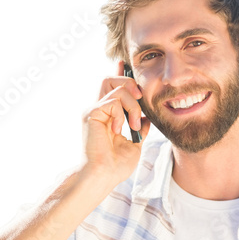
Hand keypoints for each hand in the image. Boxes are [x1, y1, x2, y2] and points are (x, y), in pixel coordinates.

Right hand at [82, 61, 150, 184]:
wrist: (103, 176)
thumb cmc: (115, 166)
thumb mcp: (134, 144)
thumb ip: (140, 128)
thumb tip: (147, 117)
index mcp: (108, 115)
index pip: (113, 88)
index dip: (119, 75)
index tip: (124, 63)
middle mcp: (98, 110)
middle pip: (110, 79)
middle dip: (129, 84)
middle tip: (140, 100)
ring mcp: (93, 111)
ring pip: (115, 87)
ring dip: (131, 104)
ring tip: (133, 124)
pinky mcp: (91, 114)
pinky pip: (112, 101)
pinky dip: (122, 114)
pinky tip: (120, 130)